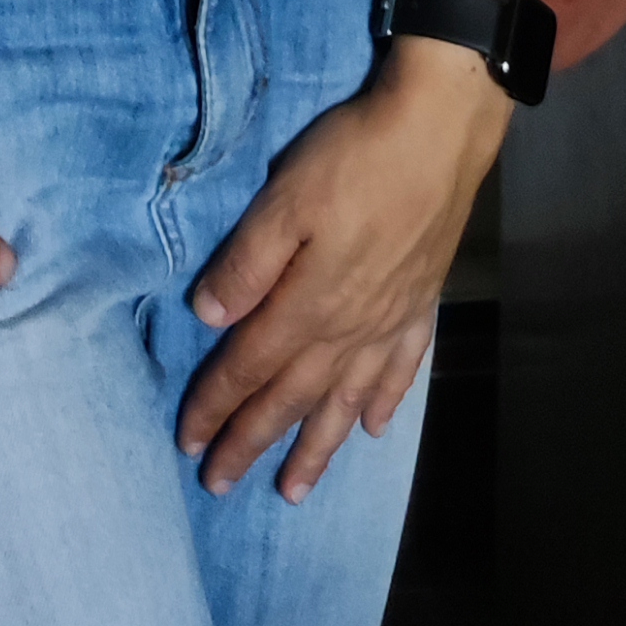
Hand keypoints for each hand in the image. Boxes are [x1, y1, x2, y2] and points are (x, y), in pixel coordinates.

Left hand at [177, 48, 507, 503]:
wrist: (439, 134)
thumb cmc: (353, 158)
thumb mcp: (284, 199)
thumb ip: (247, 263)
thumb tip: (207, 320)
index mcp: (307, 303)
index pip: (249, 366)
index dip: (215, 405)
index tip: (187, 443)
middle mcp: (349, 327)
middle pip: (292, 397)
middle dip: (253, 442)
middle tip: (220, 485)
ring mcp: (390, 321)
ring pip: (346, 401)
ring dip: (317, 447)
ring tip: (295, 491)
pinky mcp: (422, 303)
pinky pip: (400, 370)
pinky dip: (384, 403)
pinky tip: (373, 428)